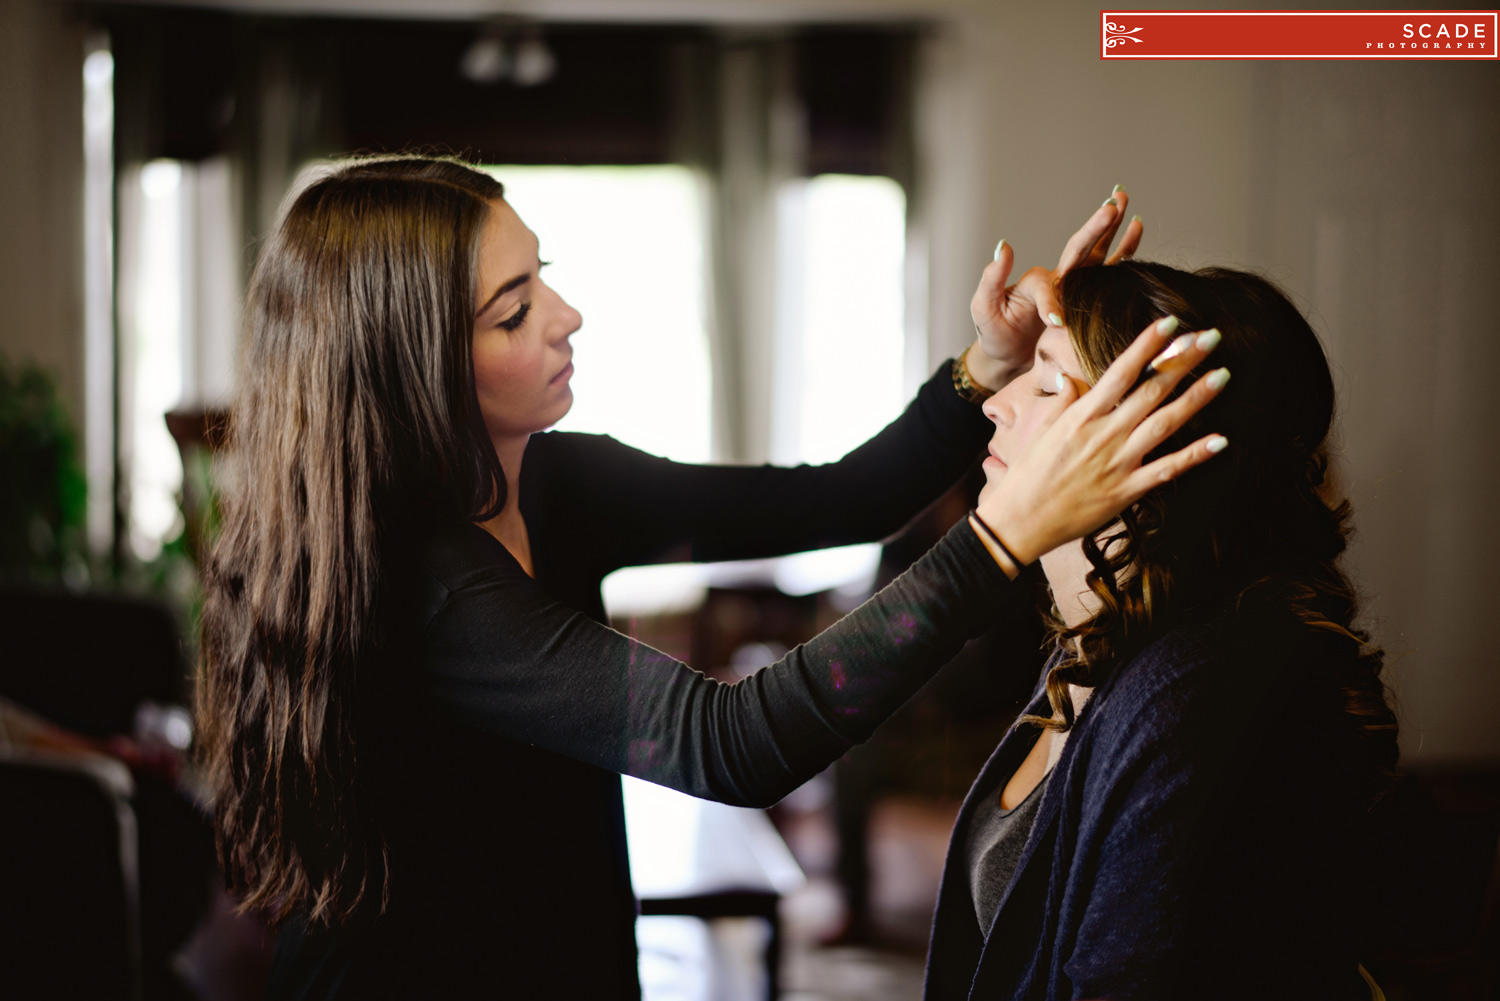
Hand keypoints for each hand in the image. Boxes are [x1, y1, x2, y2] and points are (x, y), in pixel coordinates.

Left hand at [966, 188, 1142, 387]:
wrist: (1009, 358)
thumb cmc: (994, 332)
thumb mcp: (984, 305)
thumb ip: (993, 277)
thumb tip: (1004, 245)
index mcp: (1035, 282)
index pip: (1048, 287)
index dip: (1052, 301)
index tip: (1055, 322)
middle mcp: (1058, 280)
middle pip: (1081, 249)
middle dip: (1099, 226)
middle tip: (1116, 200)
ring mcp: (1075, 290)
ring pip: (1099, 257)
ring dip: (1115, 232)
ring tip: (1128, 204)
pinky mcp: (1088, 304)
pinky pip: (1110, 278)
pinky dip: (1125, 256)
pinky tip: (1136, 230)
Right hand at [973, 316, 1227, 574]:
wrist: (1018, 521)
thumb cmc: (1027, 476)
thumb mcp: (1041, 431)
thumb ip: (1061, 402)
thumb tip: (1068, 377)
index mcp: (1082, 416)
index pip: (1120, 371)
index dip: (1147, 345)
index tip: (1170, 323)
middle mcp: (1104, 434)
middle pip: (1151, 390)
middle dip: (1182, 361)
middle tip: (1211, 337)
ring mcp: (1117, 462)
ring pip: (1165, 423)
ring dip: (1196, 398)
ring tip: (1223, 375)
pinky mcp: (1126, 491)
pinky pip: (1166, 470)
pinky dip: (1194, 455)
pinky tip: (1220, 441)